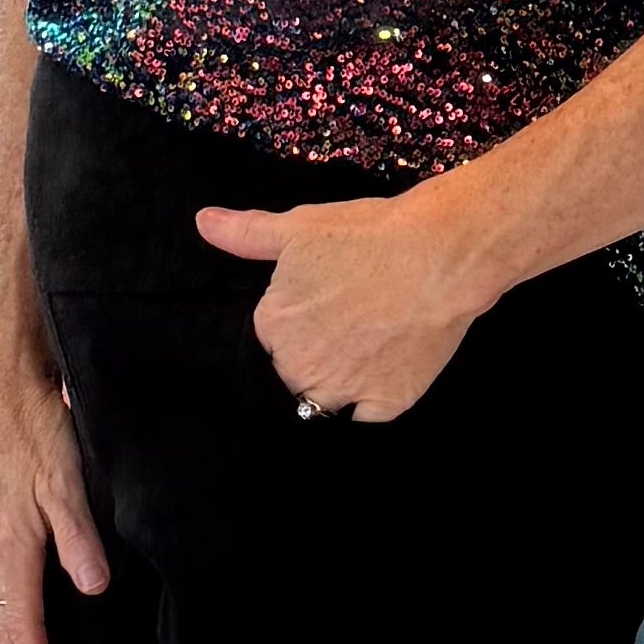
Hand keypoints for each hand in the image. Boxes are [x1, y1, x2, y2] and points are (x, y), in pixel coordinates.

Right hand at [0, 330, 108, 643]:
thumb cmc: (39, 431)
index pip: (24, 625)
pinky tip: (20, 625)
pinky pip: (0, 589)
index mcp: (11, 547)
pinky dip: (9, 620)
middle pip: (4, 628)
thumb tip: (92, 588)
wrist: (3, 389)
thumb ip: (80, 536)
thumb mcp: (65, 479)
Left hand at [192, 183, 495, 421]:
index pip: (270, 341)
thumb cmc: (369, 236)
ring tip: (363, 352)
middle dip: (311, 358)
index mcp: (274, 326)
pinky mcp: (386, 403)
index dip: (295, 326)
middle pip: (293, 376)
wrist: (440, 254)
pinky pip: (365, 421)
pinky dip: (370, 405)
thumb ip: (247, 233)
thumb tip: (203, 223)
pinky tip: (383, 375)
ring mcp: (343, 390)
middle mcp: (300, 366)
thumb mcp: (300, 226)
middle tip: (347, 326)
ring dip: (335, 386)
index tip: (320, 308)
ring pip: (324, 403)